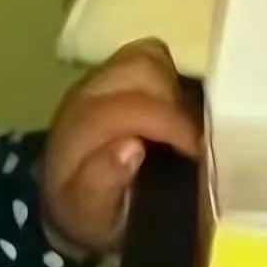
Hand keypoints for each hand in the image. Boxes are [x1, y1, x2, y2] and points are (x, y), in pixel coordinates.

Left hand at [40, 39, 200, 255]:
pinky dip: (174, 79)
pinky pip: (153, 60)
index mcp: (81, 123)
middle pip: (140, 65)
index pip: (130, 105)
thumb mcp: (89, 211)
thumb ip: (103, 182)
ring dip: (175, 84)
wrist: (67, 202)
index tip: (199, 151)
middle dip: (175, 97)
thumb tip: (132, 147)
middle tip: (193, 135)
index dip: (172, 125)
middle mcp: (89, 92)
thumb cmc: (84, 209)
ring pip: (148, 56)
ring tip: (189, 122)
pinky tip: (184, 112)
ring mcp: (103, 80)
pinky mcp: (119, 78)